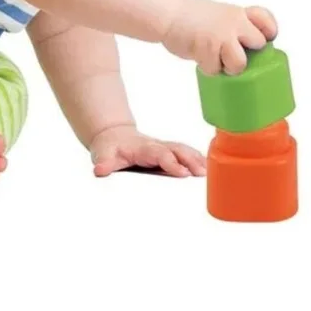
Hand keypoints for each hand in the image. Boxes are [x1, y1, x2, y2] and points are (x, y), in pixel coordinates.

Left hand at [89, 123, 206, 177]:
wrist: (113, 136)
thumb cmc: (110, 149)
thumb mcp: (103, 155)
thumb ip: (104, 163)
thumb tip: (99, 171)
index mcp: (142, 148)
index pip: (159, 153)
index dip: (170, 162)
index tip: (182, 172)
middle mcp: (156, 146)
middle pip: (176, 149)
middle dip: (190, 160)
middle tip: (202, 173)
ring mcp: (164, 147)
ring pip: (184, 150)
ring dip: (197, 159)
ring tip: (211, 173)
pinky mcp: (168, 151)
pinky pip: (185, 152)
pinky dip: (198, 158)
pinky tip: (210, 169)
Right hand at [162, 0, 277, 74]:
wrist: (169, 14)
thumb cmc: (193, 17)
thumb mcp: (220, 14)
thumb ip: (236, 27)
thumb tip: (248, 49)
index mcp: (238, 13)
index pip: (266, 20)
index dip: (268, 32)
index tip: (263, 39)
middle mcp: (234, 21)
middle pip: (259, 43)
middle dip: (247, 53)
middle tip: (231, 53)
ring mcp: (221, 35)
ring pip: (239, 63)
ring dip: (229, 67)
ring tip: (217, 61)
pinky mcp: (207, 49)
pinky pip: (215, 69)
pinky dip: (208, 68)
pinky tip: (200, 58)